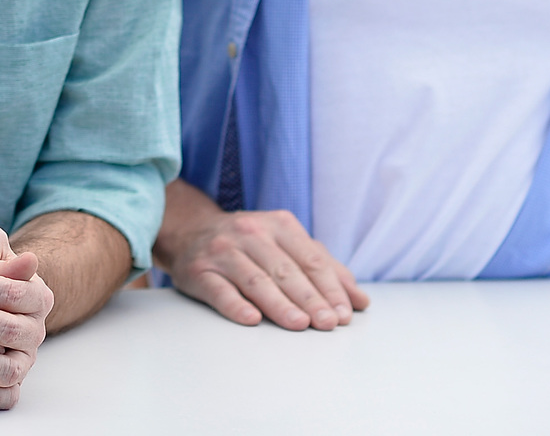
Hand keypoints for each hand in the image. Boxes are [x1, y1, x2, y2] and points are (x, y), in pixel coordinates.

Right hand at [162, 204, 366, 330]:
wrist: (190, 230)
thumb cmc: (249, 243)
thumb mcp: (288, 245)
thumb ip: (325, 269)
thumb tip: (360, 302)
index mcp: (278, 225)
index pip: (311, 259)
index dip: (329, 288)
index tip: (344, 314)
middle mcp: (250, 233)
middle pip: (285, 270)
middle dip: (310, 299)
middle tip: (328, 323)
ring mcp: (222, 251)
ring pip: (255, 280)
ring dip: (279, 304)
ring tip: (299, 324)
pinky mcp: (198, 270)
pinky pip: (219, 289)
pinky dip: (235, 305)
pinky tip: (252, 319)